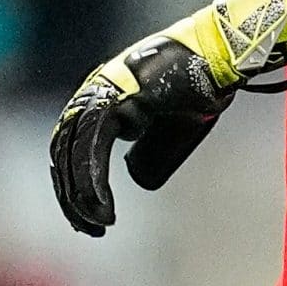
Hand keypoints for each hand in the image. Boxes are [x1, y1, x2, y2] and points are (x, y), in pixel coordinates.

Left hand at [50, 0, 286, 235]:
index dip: (74, 186)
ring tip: (100, 225)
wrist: (223, 56)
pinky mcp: (113, 100)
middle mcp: (92, 94)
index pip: (70, 148)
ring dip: (81, 197)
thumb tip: (137, 176)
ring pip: (73, 155)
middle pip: (63, 154)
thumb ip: (150, 144)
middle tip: (91, 229)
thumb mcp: (170, 125)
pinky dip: (92, 183)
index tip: (88, 216)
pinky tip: (101, 208)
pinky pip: (90, 149)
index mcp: (101, 99)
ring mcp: (99, 94)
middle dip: (72, 198)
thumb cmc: (204, 86)